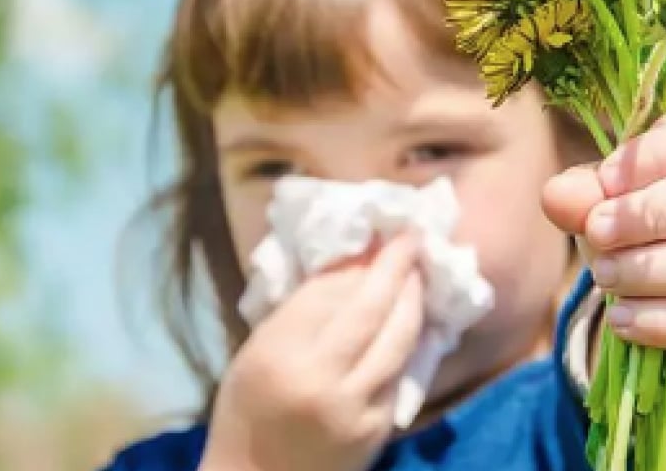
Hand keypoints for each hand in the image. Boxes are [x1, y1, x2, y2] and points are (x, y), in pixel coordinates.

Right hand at [202, 233, 424, 470]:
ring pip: (398, 340)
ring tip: (418, 274)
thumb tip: (352, 263)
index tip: (383, 235)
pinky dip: (408, 344)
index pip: (329, 291)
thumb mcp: (257, 352)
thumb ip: (303, 309)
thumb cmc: (246, 410)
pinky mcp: (376, 430)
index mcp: (278, 352)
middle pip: (370, 308)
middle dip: (396, 268)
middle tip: (413, 240)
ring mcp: (353, 408)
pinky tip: (413, 323)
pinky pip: (399, 374)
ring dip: (413, 301)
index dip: (362, 259)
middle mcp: (319, 378)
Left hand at [541, 93, 665, 424]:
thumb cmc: (636, 212)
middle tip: (598, 232)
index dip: (659, 154)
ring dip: (657, 272)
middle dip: (653, 216)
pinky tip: (622, 318)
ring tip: (604, 277)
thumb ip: (582, 190)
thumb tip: (557, 197)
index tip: (608, 180)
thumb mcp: (605, 193)